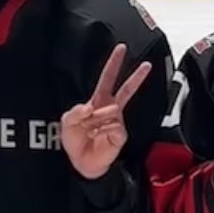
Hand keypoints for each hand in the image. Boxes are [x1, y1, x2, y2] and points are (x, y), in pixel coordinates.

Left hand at [61, 46, 152, 179]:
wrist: (83, 163)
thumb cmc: (76, 142)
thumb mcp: (67, 123)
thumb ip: (75, 112)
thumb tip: (90, 108)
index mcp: (97, 102)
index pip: (107, 80)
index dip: (113, 64)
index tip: (121, 49)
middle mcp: (110, 110)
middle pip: (125, 89)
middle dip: (135, 77)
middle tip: (146, 64)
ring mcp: (117, 121)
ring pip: (110, 111)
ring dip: (95, 121)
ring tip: (90, 132)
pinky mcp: (120, 134)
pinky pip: (113, 127)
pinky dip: (103, 132)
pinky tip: (100, 138)